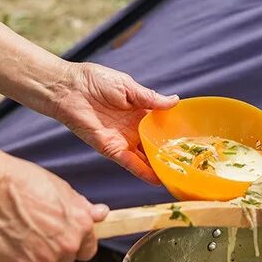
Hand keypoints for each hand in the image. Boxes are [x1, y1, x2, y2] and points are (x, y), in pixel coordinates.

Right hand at [0, 155, 108, 261]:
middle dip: (55, 249)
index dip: (77, 243)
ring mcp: (46, 259)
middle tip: (36, 230)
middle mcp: (67, 246)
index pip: (88, 249)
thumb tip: (101, 214)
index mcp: (80, 226)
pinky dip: (18, 257)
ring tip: (21, 231)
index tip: (66, 238)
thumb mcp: (59, 188)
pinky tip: (10, 238)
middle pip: (67, 260)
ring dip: (37, 254)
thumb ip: (81, 207)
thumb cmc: (22, 183)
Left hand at [49, 62, 177, 184]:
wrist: (69, 89)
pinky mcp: (111, 149)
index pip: (161, 127)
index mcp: (139, 113)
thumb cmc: (95, 81)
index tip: (192, 142)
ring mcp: (123, 141)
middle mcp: (133, 130)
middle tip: (189, 165)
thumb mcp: (128, 87)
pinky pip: (130, 163)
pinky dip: (143, 172)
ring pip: (145, 158)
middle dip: (170, 155)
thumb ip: (150, 98)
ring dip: (160, 167)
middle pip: (155, 146)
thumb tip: (175, 101)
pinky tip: (158, 179)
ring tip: (179, 176)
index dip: (174, 134)